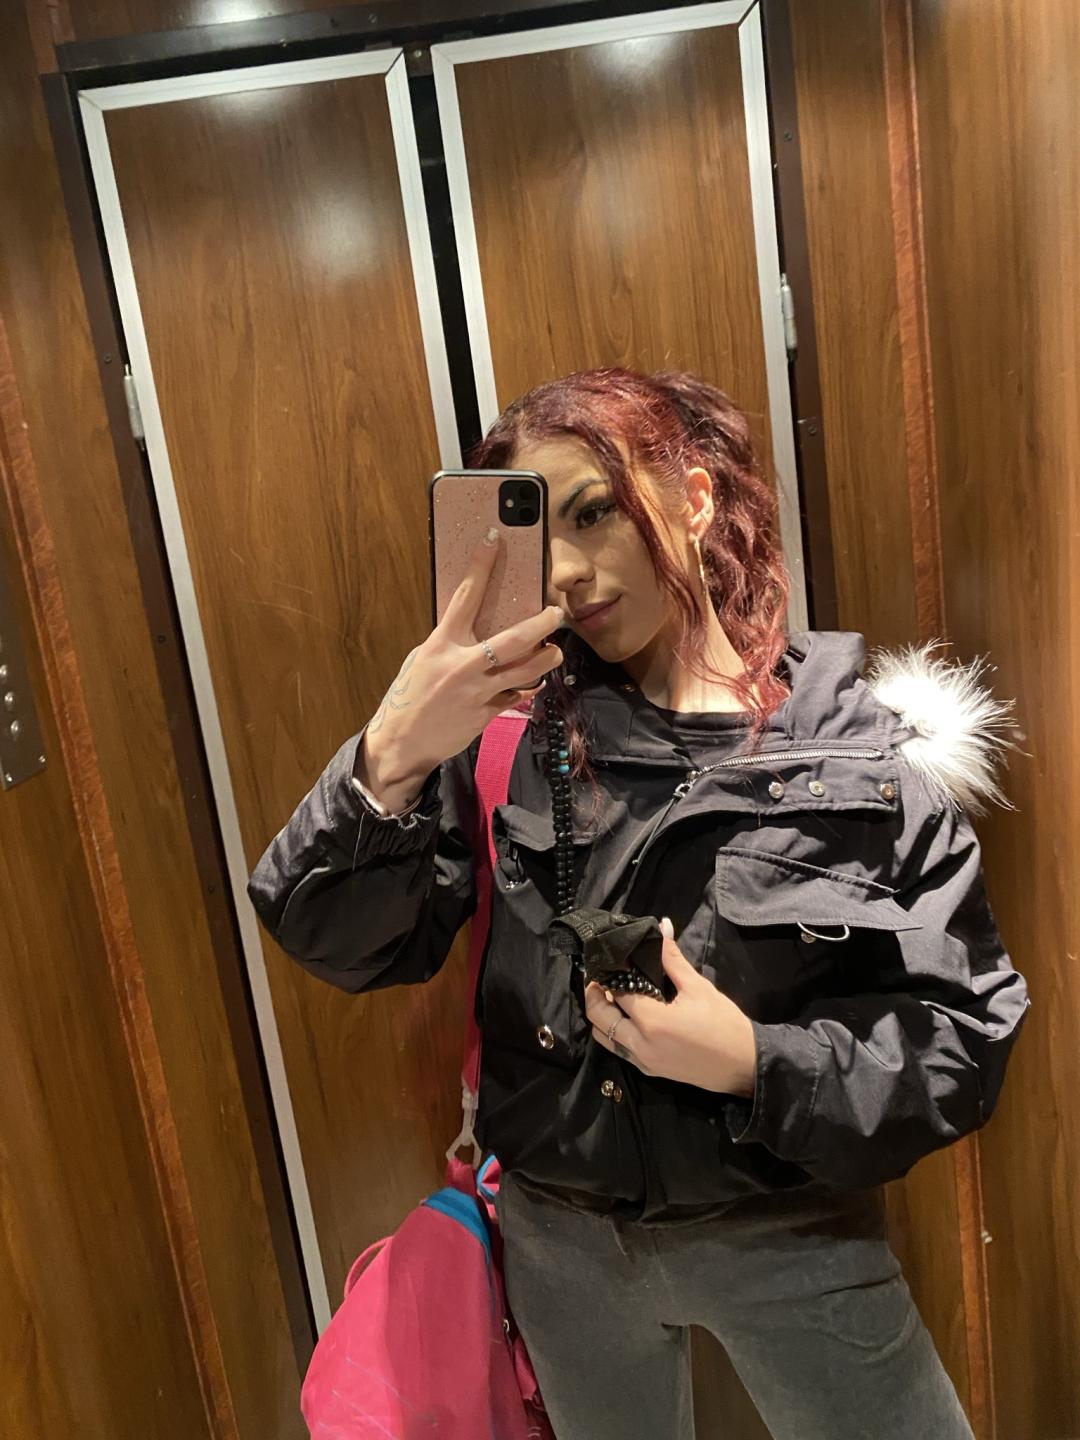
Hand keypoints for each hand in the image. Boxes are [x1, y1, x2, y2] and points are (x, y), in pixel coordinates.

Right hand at [363, 533, 564, 782]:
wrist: (402, 743)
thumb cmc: (408, 698)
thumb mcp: (422, 660)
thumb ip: (449, 644)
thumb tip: (473, 627)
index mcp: (441, 645)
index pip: (465, 598)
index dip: (481, 567)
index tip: (492, 542)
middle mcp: (463, 665)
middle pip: (514, 639)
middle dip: (541, 623)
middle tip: (556, 613)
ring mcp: (478, 692)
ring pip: (527, 671)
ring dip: (547, 659)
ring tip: (554, 652)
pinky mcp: (486, 714)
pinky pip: (516, 696)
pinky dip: (527, 687)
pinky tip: (532, 681)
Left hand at [584, 917, 756, 1096]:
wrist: (745, 1066)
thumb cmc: (724, 1024)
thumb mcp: (699, 987)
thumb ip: (672, 958)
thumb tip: (661, 926)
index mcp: (652, 1022)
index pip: (616, 991)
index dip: (610, 972)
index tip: (609, 957)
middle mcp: (640, 1044)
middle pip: (599, 1017)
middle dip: (594, 993)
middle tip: (600, 974)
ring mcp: (642, 1061)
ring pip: (604, 1037)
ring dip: (601, 1015)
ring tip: (611, 994)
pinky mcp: (648, 1070)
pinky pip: (619, 1049)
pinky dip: (613, 1032)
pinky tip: (625, 1015)